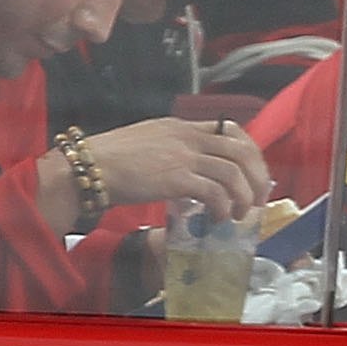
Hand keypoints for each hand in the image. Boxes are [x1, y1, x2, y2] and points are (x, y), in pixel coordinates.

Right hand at [80, 116, 271, 221]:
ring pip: (233, 173)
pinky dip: (223, 208)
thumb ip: (173, 150)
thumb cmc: (111, 160)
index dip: (249, 153)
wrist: (89, 166)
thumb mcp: (149, 142)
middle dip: (257, 178)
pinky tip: (218, 219)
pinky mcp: (176, 179)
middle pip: (241, 150)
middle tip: (257, 200)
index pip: (231, 129)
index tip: (252, 174)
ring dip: (243, 197)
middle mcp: (187, 136)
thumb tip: (190, 170)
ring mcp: (183, 156)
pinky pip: (214, 193)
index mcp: (182, 126)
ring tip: (238, 215)